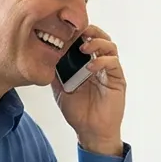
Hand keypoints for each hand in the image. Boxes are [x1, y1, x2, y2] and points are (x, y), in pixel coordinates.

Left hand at [52, 24, 124, 155]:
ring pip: (109, 45)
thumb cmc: (77, 112)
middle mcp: (99, 63)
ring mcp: (109, 71)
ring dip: (97, 42)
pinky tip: (91, 67)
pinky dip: (102, 60)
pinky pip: (113, 63)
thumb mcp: (60, 88)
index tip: (64, 30)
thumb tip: (43, 56)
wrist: (90, 131)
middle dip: (89, 30)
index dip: (77, 32)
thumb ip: (55, 72)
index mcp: (86, 63)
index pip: (85, 40)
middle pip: (100, 37)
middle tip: (77, 31)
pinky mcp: (117, 79)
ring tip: (84, 47)